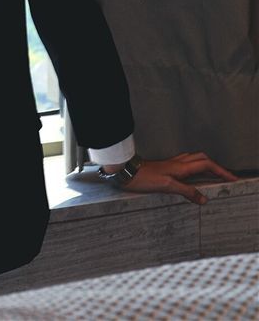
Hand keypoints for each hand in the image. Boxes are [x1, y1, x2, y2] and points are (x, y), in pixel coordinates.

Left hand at [114, 152, 237, 204]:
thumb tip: (203, 199)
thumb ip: (186, 191)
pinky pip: (185, 164)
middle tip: (225, 176)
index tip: (233, 178)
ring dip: (206, 165)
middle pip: (202, 159)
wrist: (124, 171)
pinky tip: (192, 176)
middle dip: (216, 166)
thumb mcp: (166, 186)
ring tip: (214, 175)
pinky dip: (194, 168)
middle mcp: (177, 163)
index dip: (221, 171)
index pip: (207, 165)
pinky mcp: (164, 168)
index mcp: (181, 167)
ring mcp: (170, 164)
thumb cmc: (143, 178)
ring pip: (193, 160)